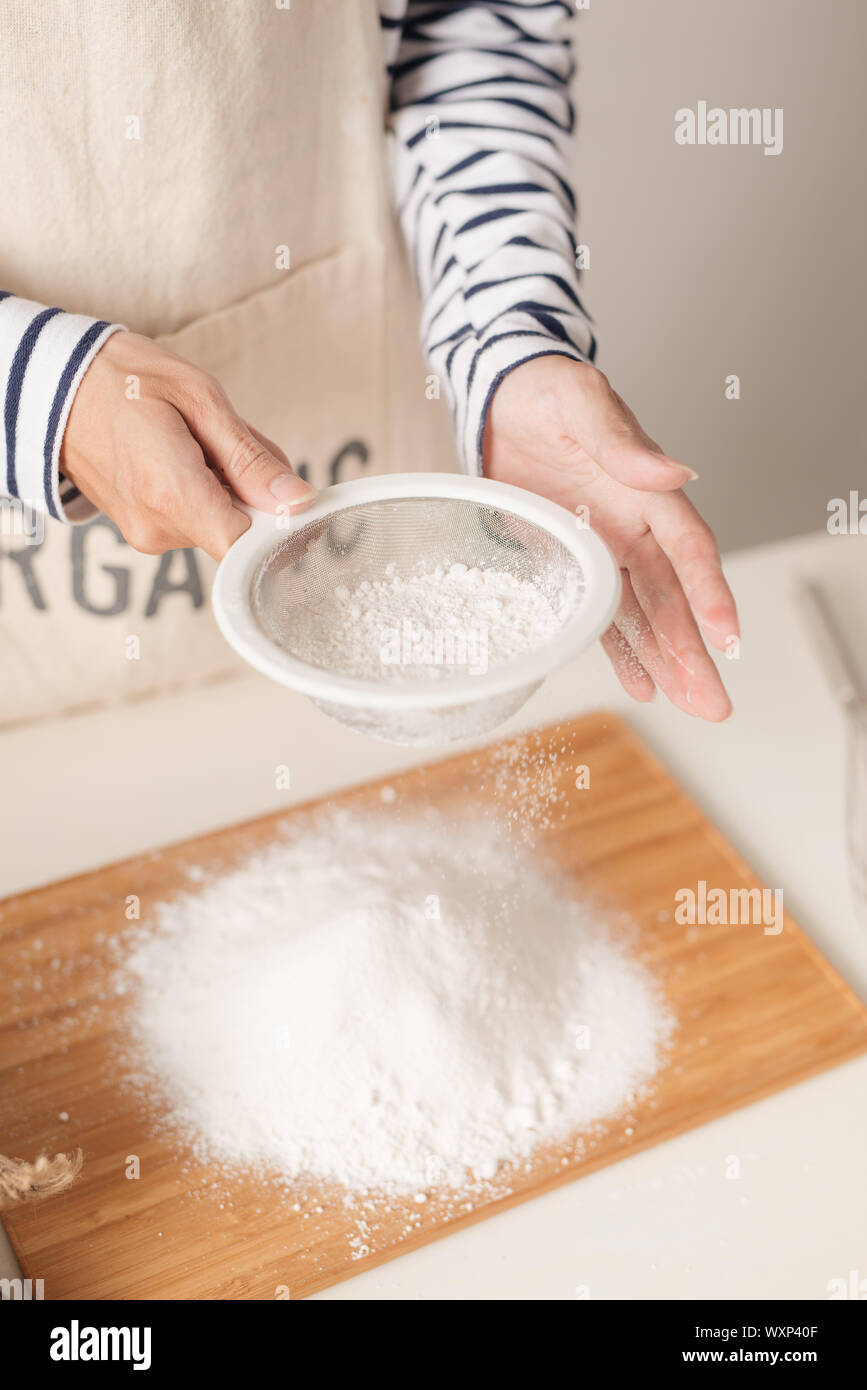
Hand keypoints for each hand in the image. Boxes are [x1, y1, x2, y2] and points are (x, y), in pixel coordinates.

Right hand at [61, 332, 315, 559]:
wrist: (56, 387)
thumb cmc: (124, 380)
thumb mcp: (200, 400)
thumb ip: (251, 459)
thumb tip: (296, 499)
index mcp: (174, 494)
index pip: (249, 547)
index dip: (279, 523)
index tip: (287, 493)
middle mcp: (160, 528)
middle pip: (241, 529)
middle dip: (252, 489)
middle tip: (223, 441)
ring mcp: (150, 535)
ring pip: (222, 523)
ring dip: (228, 486)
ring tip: (194, 441)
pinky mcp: (147, 533)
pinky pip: (198, 520)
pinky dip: (205, 491)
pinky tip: (182, 456)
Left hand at [483, 357, 737, 720]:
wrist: (504, 399)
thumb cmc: (549, 392)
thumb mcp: (582, 402)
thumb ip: (622, 440)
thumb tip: (675, 471)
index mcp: (646, 491)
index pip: (688, 549)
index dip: (709, 593)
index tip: (726, 634)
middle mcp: (633, 527)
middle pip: (674, 598)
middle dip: (694, 652)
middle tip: (714, 701)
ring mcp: (605, 550)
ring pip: (645, 616)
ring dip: (667, 662)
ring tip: (693, 704)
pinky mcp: (573, 564)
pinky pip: (603, 616)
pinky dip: (623, 651)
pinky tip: (642, 682)